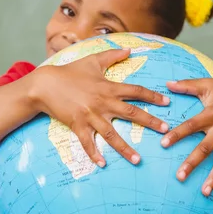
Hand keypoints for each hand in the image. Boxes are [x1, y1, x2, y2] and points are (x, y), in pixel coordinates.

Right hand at [32, 49, 169, 166]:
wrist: (45, 84)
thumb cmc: (70, 72)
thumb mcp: (92, 60)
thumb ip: (112, 56)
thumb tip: (130, 49)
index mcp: (109, 87)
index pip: (136, 91)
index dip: (153, 96)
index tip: (167, 102)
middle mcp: (103, 102)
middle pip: (131, 113)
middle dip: (150, 122)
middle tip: (166, 131)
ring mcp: (90, 116)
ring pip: (111, 134)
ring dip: (125, 148)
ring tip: (138, 160)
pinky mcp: (77, 125)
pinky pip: (87, 143)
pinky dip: (94, 154)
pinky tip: (102, 164)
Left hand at [160, 75, 212, 195]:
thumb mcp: (208, 84)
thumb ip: (187, 85)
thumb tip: (167, 83)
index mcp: (212, 114)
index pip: (192, 125)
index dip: (178, 134)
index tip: (164, 143)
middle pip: (206, 148)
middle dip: (193, 163)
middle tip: (180, 176)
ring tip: (205, 191)